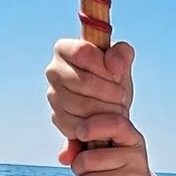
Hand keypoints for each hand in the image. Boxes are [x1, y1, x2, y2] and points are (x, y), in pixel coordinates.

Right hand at [46, 39, 133, 158]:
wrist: (109, 108)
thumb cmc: (113, 81)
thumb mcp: (121, 64)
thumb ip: (122, 54)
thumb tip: (115, 65)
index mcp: (65, 49)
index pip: (82, 52)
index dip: (105, 66)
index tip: (118, 74)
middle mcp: (53, 71)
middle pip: (84, 81)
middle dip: (110, 91)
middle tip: (122, 97)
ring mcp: (53, 96)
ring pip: (83, 106)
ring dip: (108, 110)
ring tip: (118, 108)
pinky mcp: (58, 119)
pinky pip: (81, 126)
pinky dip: (99, 126)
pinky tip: (108, 121)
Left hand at [46, 40, 163, 175]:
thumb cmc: (122, 171)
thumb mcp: (112, 142)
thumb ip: (95, 119)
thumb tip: (89, 89)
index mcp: (129, 133)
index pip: (109, 120)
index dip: (91, 127)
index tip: (80, 136)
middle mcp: (133, 152)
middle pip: (87, 157)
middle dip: (80, 169)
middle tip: (88, 174)